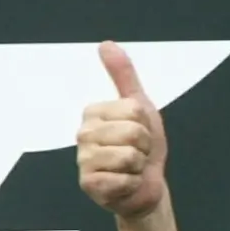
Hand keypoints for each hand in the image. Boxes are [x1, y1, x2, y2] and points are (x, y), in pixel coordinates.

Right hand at [78, 41, 167, 218]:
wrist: (146, 186)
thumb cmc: (143, 147)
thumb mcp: (140, 107)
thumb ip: (124, 76)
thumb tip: (106, 44)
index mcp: (93, 112)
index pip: (134, 110)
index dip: (147, 125)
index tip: (140, 134)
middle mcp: (83, 134)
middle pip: (133, 132)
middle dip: (145, 147)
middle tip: (137, 154)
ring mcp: (83, 161)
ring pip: (128, 156)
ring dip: (139, 166)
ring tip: (131, 168)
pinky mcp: (89, 184)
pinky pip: (122, 179)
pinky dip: (132, 184)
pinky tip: (125, 184)